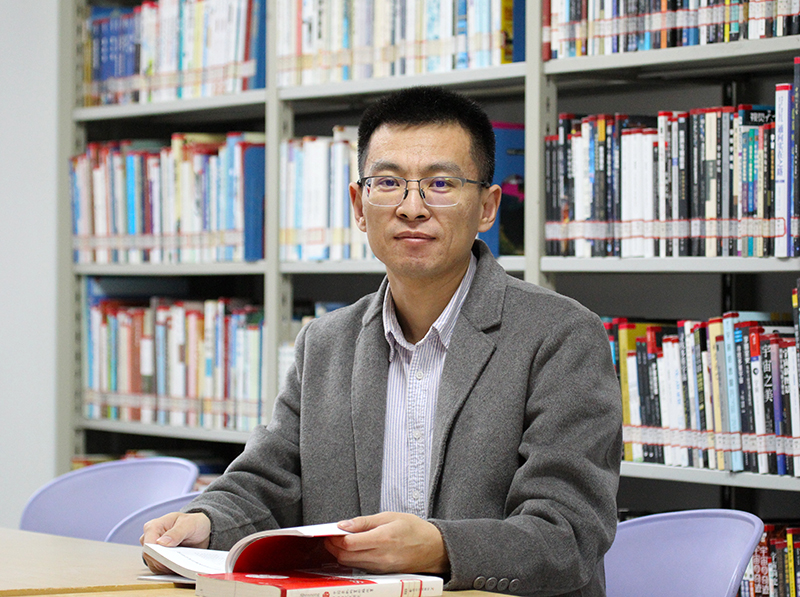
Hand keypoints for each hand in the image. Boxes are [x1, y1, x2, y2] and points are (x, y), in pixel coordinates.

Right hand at [140, 512, 211, 573]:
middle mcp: (149, 539)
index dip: (156, 552)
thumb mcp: (188, 524)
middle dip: (163, 562)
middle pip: (149, 556)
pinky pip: (160, 570)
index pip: (148, 544)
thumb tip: (161, 543)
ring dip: (167, 567)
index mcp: (153, 526)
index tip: (167, 558)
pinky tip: (179, 568)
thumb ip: (176, 533)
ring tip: (181, 566)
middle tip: (178, 564)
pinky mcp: (158, 560)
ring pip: (154, 565)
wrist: (200, 531)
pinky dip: (169, 570)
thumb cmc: (192, 523)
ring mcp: (153, 551)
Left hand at [324, 512, 448, 574]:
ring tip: (342, 541)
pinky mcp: (381, 573)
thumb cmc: (414, 529)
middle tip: (332, 536)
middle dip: (333, 546)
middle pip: (345, 556)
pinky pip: (360, 567)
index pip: (349, 543)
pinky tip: (354, 549)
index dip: (335, 537)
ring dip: (341, 553)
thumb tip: (343, 525)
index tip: (331, 530)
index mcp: (382, 539)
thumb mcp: (389, 516)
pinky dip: (352, 558)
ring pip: (350, 563)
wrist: (433, 548)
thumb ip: (364, 522)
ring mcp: (380, 567)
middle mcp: (380, 557)